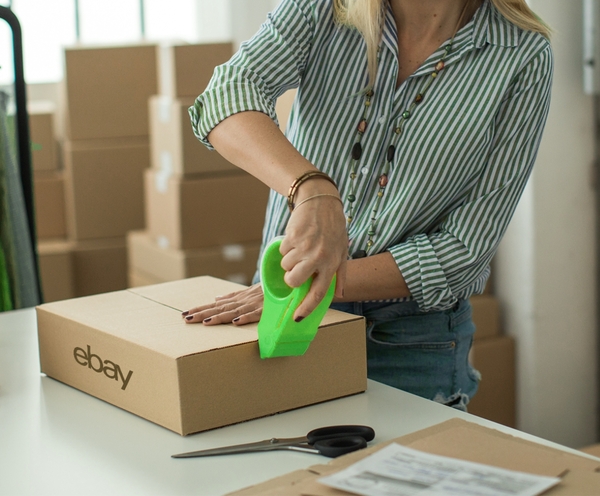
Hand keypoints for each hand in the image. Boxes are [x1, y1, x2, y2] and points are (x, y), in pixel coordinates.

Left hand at [182, 283, 263, 324]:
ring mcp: (254, 305)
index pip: (215, 305)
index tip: (185, 314)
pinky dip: (246, 317)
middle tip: (187, 319)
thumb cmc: (266, 290)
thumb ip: (232, 296)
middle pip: (220, 308)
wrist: (285, 283)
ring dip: (220, 317)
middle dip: (203, 313)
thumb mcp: (248, 292)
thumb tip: (216, 298)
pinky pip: (256, 314)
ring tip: (206, 322)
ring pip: (234, 312)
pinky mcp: (266, 309)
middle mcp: (242, 301)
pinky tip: (236, 322)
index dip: (201, 309)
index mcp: (237, 299)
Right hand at [281, 193, 347, 321]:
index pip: (318, 293)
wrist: (321, 201)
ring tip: (301, 247)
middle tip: (297, 269)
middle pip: (294, 282)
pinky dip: (286, 247)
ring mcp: (304, 247)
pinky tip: (297, 237)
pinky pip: (282, 251)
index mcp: (331, 264)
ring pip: (285, 266)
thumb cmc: (334, 227)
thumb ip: (341, 275)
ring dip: (289, 260)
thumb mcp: (342, 251)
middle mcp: (318, 258)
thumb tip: (340, 294)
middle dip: (291, 278)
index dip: (306, 308)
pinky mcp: (293, 237)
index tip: (296, 318)